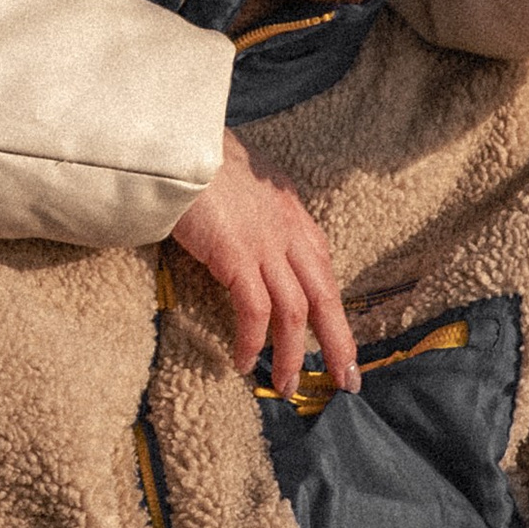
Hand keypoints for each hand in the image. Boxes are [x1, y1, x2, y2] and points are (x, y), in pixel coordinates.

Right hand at [168, 130, 360, 397]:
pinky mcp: (236, 254)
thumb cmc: (206, 160)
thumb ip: (263, 216)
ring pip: (294, 312)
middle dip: (338, 342)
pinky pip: (254, 310)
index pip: (325, 274)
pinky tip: (245, 362)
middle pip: (326, 297)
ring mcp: (266, 244)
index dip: (335, 314)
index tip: (341, 344)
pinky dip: (253, 341)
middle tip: (346, 380)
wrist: (182, 140)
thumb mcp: (250, 186)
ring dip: (293, 355)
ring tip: (289, 386)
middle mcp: (290, 232)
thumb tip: (258, 243)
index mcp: (295, 217)